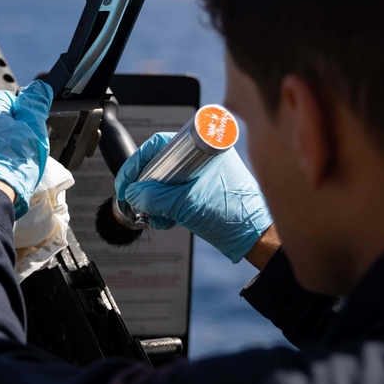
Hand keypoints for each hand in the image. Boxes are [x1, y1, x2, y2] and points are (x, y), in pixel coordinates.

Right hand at [114, 132, 272, 262]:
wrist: (256, 237)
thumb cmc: (232, 214)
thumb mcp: (185, 204)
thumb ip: (155, 198)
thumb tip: (133, 194)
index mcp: (204, 147)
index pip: (159, 145)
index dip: (137, 163)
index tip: (126, 183)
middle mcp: (204, 156)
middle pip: (161, 163)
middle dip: (146, 186)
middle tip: (137, 202)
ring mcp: (204, 173)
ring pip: (167, 180)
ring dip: (155, 199)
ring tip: (155, 217)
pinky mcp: (204, 189)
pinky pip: (177, 191)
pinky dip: (167, 205)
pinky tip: (166, 220)